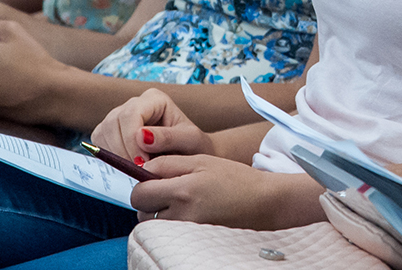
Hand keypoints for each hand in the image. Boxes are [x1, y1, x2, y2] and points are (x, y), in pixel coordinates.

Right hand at [91, 89, 214, 162]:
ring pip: (102, 133)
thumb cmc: (193, 147)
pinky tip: (127, 168)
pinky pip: (99, 144)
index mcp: (153, 99)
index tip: (142, 163)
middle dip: (122, 151)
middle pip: (113, 123)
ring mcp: (119, 118)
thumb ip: (170, 137)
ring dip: (115, 157)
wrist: (189, 157)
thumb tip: (142, 136)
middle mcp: (133, 104)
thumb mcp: (190, 141)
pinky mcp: (110, 134)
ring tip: (135, 171)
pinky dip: (109, 159)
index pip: (131, 113)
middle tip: (137, 172)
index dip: (132, 139)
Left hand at [129, 155, 309, 227]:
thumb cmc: (235, 178)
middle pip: (142, 212)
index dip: (142, 183)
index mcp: (182, 191)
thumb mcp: (200, 160)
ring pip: (154, 225)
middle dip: (150, 200)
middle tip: (172, 189)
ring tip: (184, 201)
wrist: (263, 202)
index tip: (154, 179)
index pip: (139, 194)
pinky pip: (168, 232)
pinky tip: (190, 212)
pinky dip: (172, 222)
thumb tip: (141, 168)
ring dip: (160, 213)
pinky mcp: (192, 241)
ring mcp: (187, 232)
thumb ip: (166, 163)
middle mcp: (182, 216)